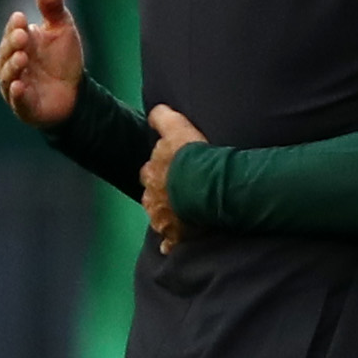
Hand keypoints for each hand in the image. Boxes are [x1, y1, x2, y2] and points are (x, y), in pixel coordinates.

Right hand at [0, 0, 84, 128]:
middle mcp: (12, 64)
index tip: (21, 18)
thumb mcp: (62, 30)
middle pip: (6, 53)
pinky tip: (19, 86)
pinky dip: (16, 93)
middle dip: (12, 44)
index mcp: (19, 44)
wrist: (76, 93)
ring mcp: (16, 85)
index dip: (14, 27)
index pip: (12, 33)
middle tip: (22, 37)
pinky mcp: (25, 106)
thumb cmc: (63, 59)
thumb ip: (53, 9)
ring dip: (13, 67)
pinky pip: (17, 100)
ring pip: (7, 76)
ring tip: (22, 58)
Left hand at [142, 104, 203, 249]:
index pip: (149, 171)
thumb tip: (154, 112)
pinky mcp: (176, 235)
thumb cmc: (192, 157)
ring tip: (180, 215)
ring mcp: (162, 219)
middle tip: (177, 192)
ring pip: (159, 218)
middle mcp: (151, 199)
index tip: (171, 169)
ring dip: (166, 217)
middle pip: (152, 197)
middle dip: (161, 195)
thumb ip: (162, 118)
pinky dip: (170, 244)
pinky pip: (169, 243)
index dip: (160, 169)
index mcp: (150, 173)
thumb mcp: (177, 127)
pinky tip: (172, 245)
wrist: (208, 185)